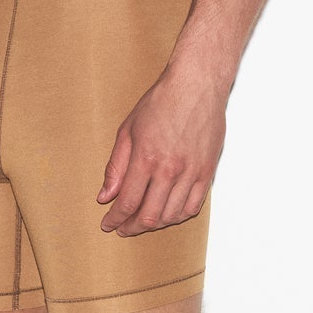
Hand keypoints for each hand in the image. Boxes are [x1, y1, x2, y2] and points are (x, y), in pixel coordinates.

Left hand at [97, 69, 225, 235]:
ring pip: (172, 215)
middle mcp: (170, 170)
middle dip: (132, 227)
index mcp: (146, 158)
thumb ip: (116, 167)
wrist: (196, 85)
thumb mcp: (127, 130)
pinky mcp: (207, 171)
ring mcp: (192, 172)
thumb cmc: (161, 102)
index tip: (108, 224)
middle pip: (149, 215)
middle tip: (123, 227)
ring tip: (143, 221)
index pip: (128, 202)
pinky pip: (194, 206)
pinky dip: (178, 216)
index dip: (115, 218)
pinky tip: (167, 213)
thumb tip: (105, 196)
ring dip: (154, 224)